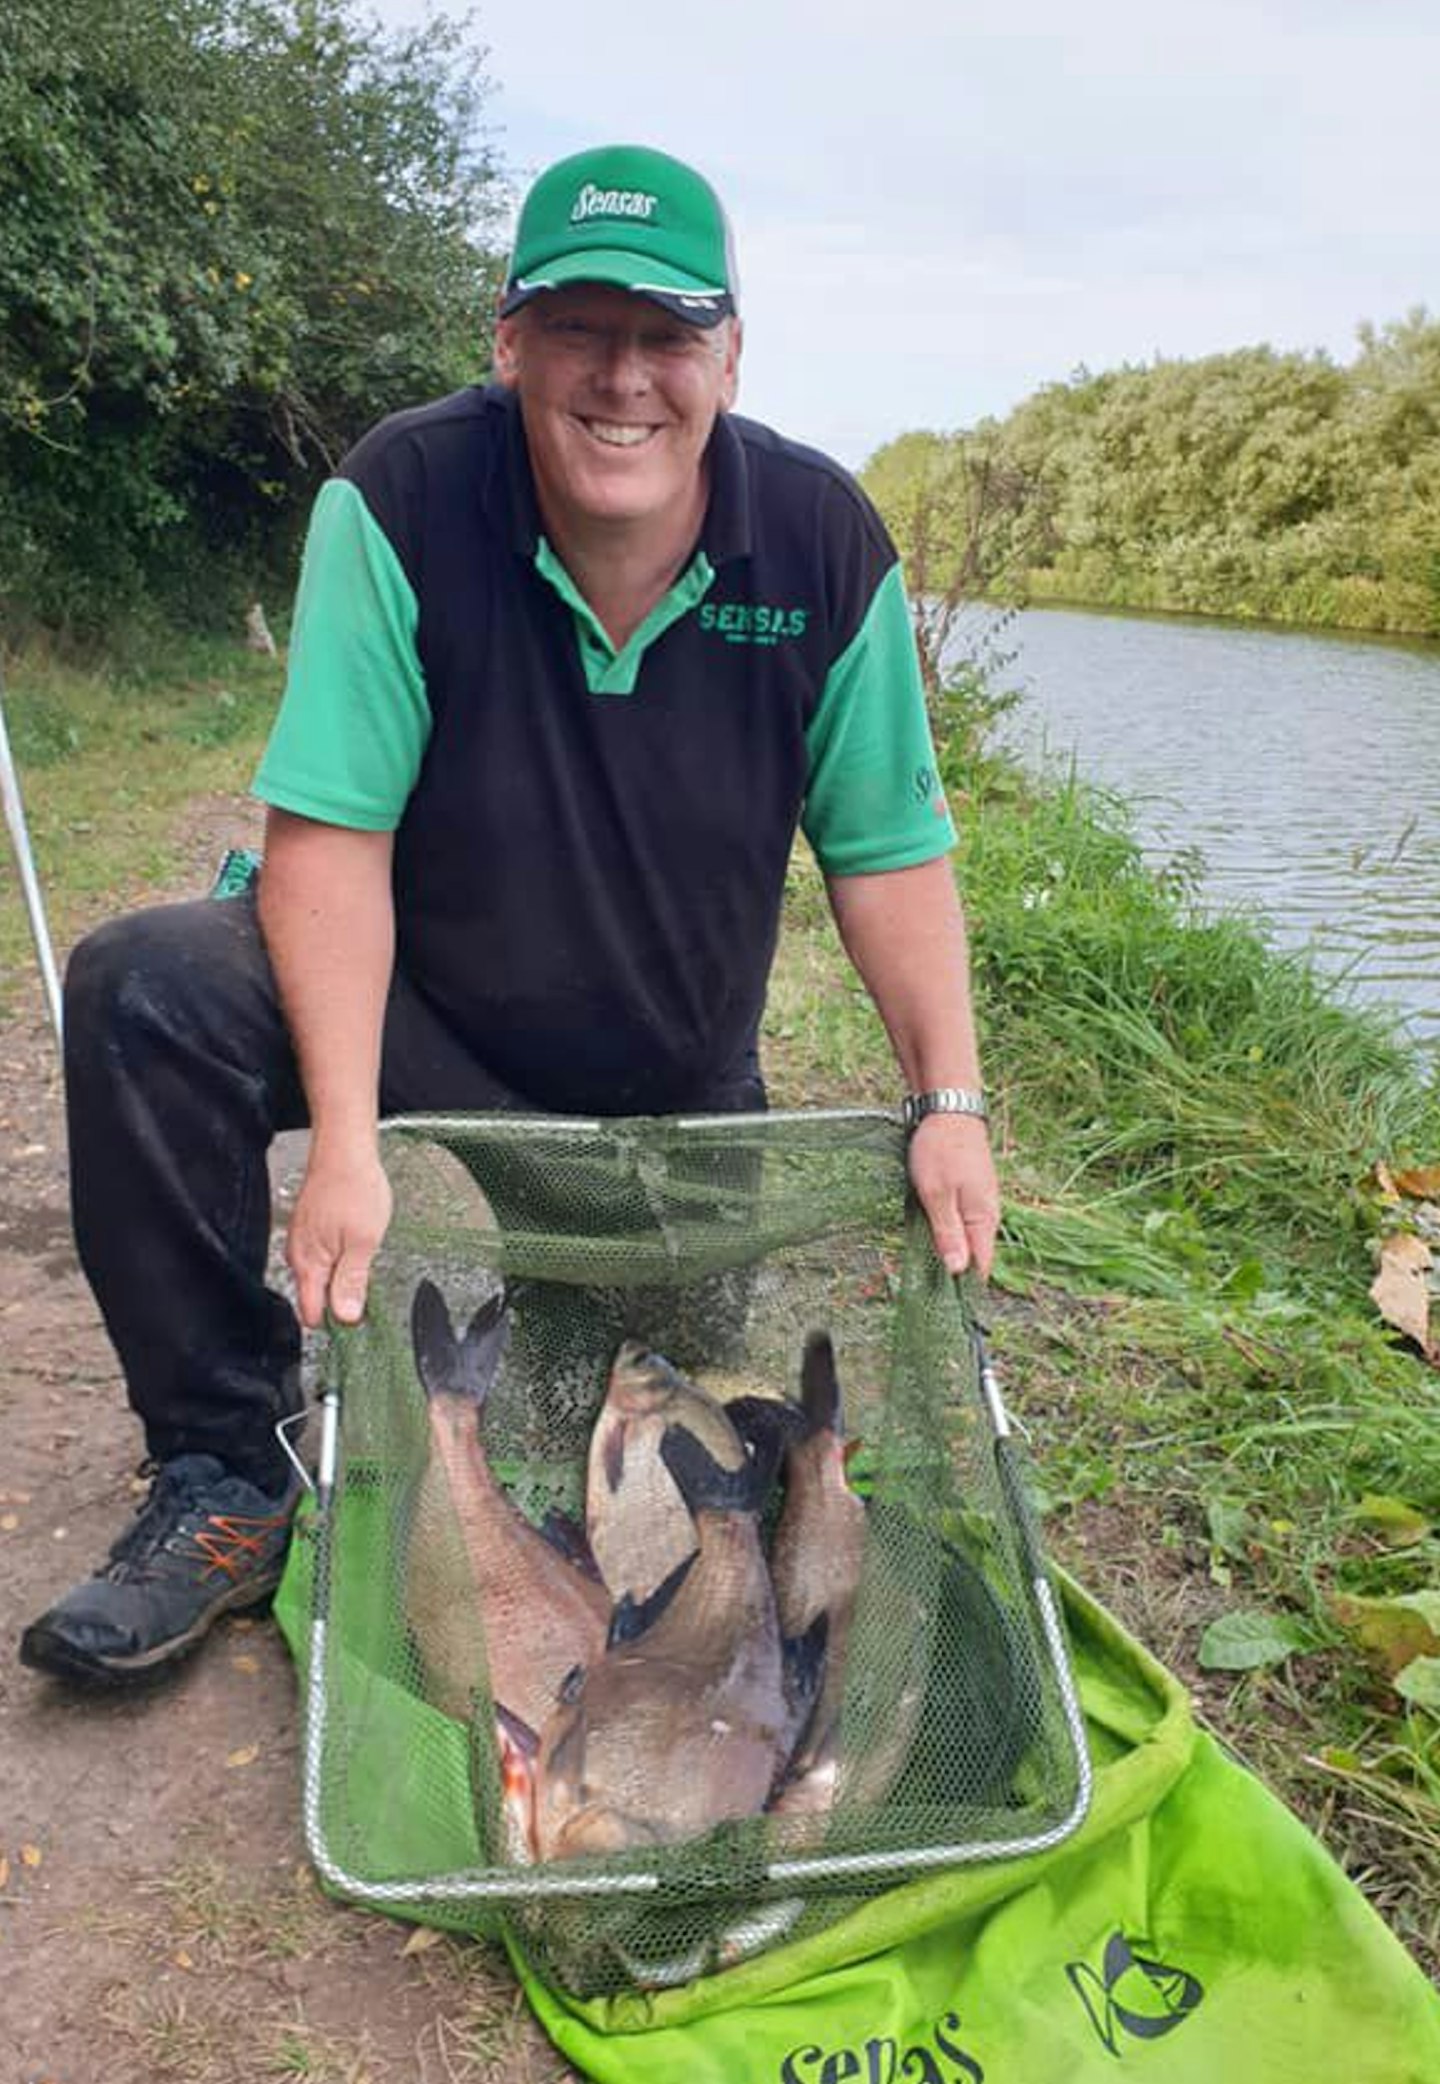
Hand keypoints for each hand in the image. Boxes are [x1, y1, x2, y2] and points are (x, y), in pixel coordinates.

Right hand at [285, 1141, 393, 1328]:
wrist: (345, 1150)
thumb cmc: (354, 1188)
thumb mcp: (363, 1242)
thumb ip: (352, 1282)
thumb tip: (345, 1317)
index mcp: (309, 1264)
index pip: (311, 1314)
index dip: (336, 1321)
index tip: (359, 1316)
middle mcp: (298, 1255)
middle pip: (315, 1297)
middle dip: (340, 1298)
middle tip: (368, 1280)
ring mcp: (302, 1241)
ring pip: (320, 1277)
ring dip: (341, 1276)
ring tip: (363, 1256)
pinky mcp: (310, 1229)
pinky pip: (322, 1257)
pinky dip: (339, 1258)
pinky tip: (355, 1243)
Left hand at [907, 1112, 999, 1279]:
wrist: (950, 1108)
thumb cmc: (941, 1150)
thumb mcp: (937, 1195)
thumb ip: (947, 1233)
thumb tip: (958, 1271)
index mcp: (983, 1219)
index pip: (980, 1267)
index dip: (963, 1287)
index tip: (942, 1301)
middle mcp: (987, 1214)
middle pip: (974, 1255)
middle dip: (953, 1271)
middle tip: (925, 1285)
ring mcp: (980, 1201)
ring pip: (967, 1237)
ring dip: (948, 1249)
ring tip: (924, 1263)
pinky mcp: (970, 1190)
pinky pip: (962, 1220)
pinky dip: (947, 1230)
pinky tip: (931, 1231)